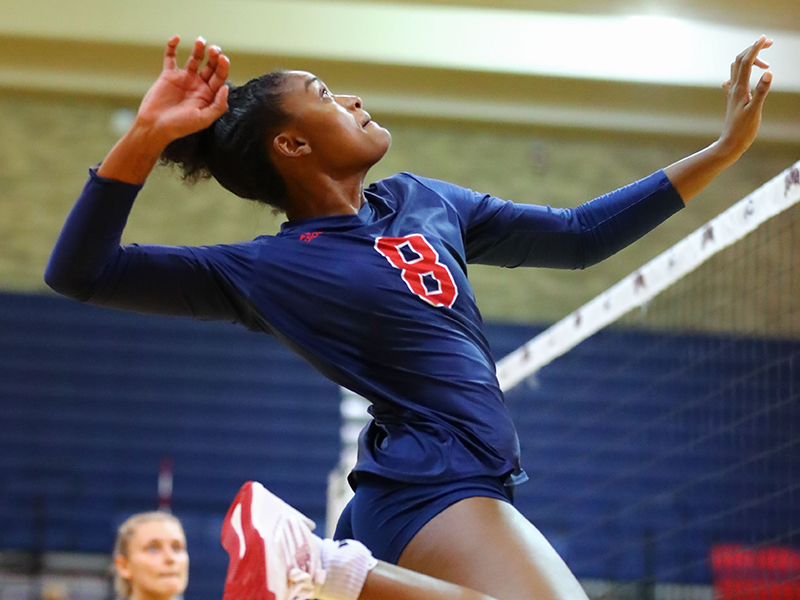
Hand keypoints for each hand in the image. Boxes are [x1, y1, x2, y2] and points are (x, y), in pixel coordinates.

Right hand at [135, 36, 229, 149]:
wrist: (155, 126)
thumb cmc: (180, 126)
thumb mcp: (203, 119)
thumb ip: (218, 106)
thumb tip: (226, 88)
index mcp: (209, 95)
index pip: (220, 77)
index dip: (223, 67)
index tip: (223, 58)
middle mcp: (198, 85)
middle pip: (210, 66)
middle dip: (214, 56)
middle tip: (214, 49)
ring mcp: (184, 79)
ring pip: (194, 59)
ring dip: (199, 49)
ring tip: (201, 41)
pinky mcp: (169, 75)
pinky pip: (171, 58)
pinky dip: (171, 47)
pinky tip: (176, 38)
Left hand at [717, 36, 772, 160]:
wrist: (730, 144)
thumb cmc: (742, 130)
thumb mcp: (755, 110)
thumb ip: (761, 91)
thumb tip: (768, 72)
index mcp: (739, 89)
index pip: (746, 62)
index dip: (755, 48)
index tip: (765, 38)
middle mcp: (733, 88)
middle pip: (739, 61)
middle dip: (753, 49)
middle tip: (769, 43)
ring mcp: (732, 94)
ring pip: (736, 69)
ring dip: (749, 59)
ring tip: (764, 62)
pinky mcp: (734, 100)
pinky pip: (735, 80)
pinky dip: (743, 72)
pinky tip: (746, 77)